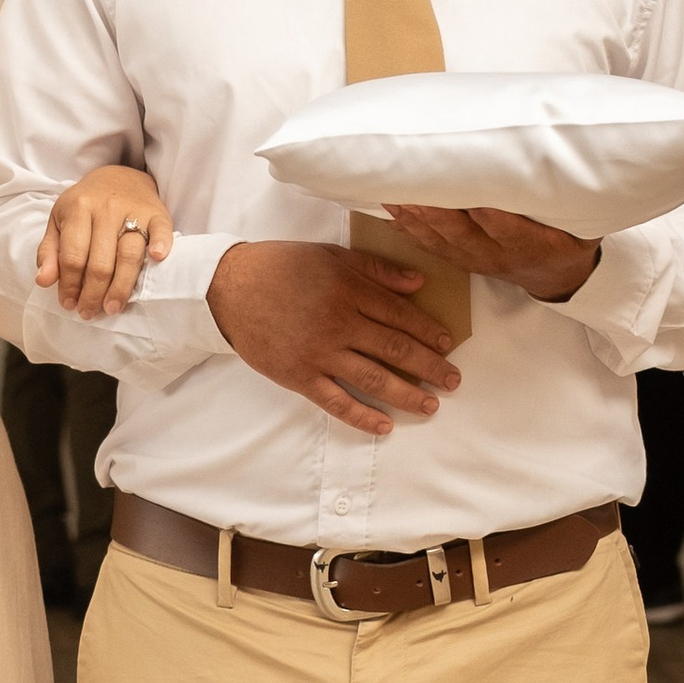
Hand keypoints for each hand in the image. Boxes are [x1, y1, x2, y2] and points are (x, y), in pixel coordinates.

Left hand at [37, 164, 174, 318]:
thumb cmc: (86, 205)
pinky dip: (160, 245)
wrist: (119, 176)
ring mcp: (134, 210)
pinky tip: (156, 259)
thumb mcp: (59, 221)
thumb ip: (49, 251)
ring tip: (112, 307)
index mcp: (78, 209)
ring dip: (120, 287)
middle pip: (100, 262)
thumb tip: (43, 281)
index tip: (69, 304)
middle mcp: (106, 209)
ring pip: (128, 255)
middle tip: (89, 312)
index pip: (72, 257)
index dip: (69, 285)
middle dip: (93, 294)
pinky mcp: (157, 213)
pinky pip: (161, 231)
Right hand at [206, 241, 459, 435]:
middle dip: (429, 366)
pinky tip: (385, 426)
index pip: (400, 314)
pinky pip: (336, 401)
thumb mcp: (331, 256)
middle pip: (394, 348)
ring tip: (431, 405)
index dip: (428, 330)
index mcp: (348, 289)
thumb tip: (418, 282)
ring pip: (373, 378)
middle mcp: (338, 322)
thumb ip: (375, 270)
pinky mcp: (299, 376)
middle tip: (453, 380)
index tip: (448, 344)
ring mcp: (319, 352)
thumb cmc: (282, 267)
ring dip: (406, 394)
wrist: (230, 288)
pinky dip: (362, 416)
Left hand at [382, 203, 599, 299]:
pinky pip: (432, 246)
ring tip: (393, 193)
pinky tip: (392, 210)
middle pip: (463, 234)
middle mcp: (499, 255)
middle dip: (436, 212)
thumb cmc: (569, 240)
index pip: (504, 228)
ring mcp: (477, 260)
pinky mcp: (462, 260)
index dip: (484, 213)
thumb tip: (563, 159)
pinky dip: (410, 229)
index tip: (467, 191)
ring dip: (416, 219)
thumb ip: (570, 201)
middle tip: (416, 187)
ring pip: (442, 241)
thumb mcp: (583, 225)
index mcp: (533, 244)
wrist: (557, 277)